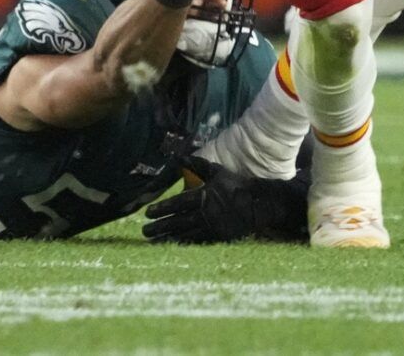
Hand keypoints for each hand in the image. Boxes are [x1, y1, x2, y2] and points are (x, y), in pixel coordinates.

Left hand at [142, 157, 309, 243]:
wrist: (259, 204)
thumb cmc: (236, 185)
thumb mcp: (217, 172)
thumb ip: (197, 165)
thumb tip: (178, 156)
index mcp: (204, 196)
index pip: (178, 203)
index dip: (162, 208)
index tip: (148, 213)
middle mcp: (206, 213)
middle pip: (178, 222)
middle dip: (160, 227)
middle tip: (144, 231)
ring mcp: (212, 228)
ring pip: (185, 235)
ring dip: (168, 239)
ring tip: (153, 242)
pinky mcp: (218, 238)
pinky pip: (197, 243)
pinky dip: (183, 245)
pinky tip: (172, 247)